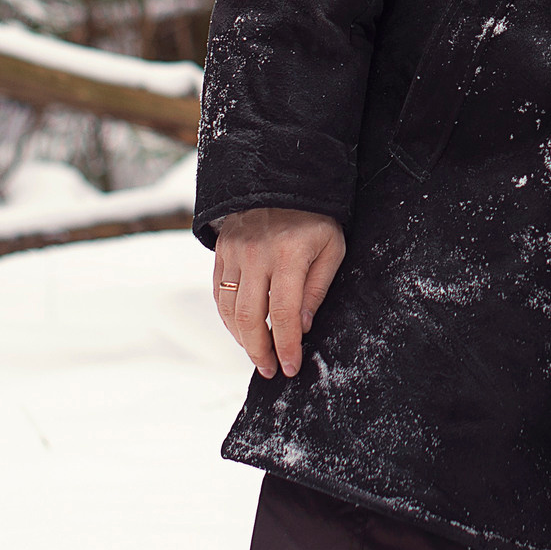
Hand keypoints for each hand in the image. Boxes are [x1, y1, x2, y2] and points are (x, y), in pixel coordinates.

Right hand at [212, 207, 345, 378]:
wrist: (283, 179)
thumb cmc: (316, 218)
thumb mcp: (332, 248)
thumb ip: (317, 288)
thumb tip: (301, 327)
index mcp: (289, 255)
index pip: (283, 314)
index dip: (285, 346)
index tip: (291, 367)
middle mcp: (257, 255)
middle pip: (250, 318)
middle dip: (259, 351)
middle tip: (270, 370)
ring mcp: (234, 253)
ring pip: (229, 309)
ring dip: (241, 339)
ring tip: (257, 354)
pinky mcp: (221, 251)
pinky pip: (219, 294)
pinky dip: (228, 318)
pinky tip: (241, 330)